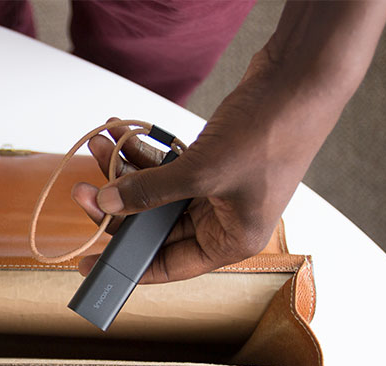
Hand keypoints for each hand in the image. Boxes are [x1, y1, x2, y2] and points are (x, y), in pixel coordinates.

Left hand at [73, 30, 378, 283]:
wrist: (301, 78)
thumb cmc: (271, 134)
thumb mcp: (202, 172)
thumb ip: (151, 191)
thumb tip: (107, 203)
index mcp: (231, 241)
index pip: (169, 266)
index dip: (127, 266)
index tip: (89, 264)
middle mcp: (224, 221)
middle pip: (156, 227)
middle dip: (119, 207)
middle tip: (84, 191)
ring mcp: (218, 190)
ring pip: (158, 193)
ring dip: (127, 171)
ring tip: (100, 147)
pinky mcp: (212, 161)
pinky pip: (167, 166)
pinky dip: (145, 152)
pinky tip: (120, 134)